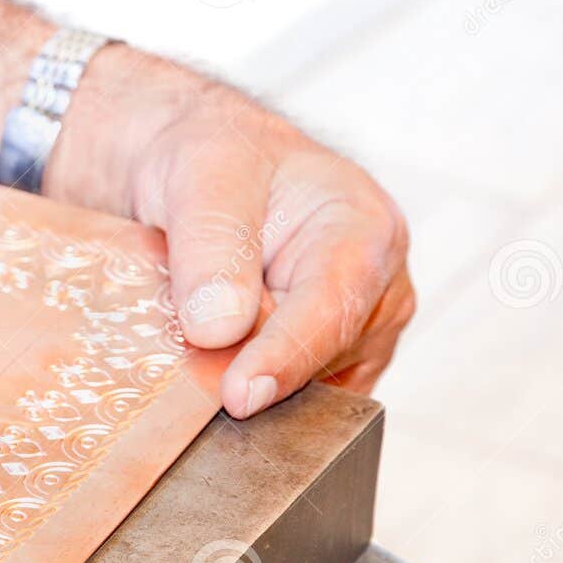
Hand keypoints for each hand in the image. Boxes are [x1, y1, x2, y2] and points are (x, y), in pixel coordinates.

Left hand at [45, 47, 414, 418]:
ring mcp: (358, 332)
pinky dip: (247, 393)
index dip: (282, 358)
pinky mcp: (327, 364)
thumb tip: (220, 330)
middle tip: (183, 368)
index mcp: (366, 231)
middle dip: (253, 371)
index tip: (237, 395)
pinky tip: (207, 369)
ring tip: (191, 350)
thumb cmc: (217, 160)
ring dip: (244, 381)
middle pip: (319, 360)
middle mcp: (379, 288)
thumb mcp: (201, 176)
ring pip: (303, 391)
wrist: (208, 173)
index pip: (331, 311)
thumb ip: (211, 245)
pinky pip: (291, 403)